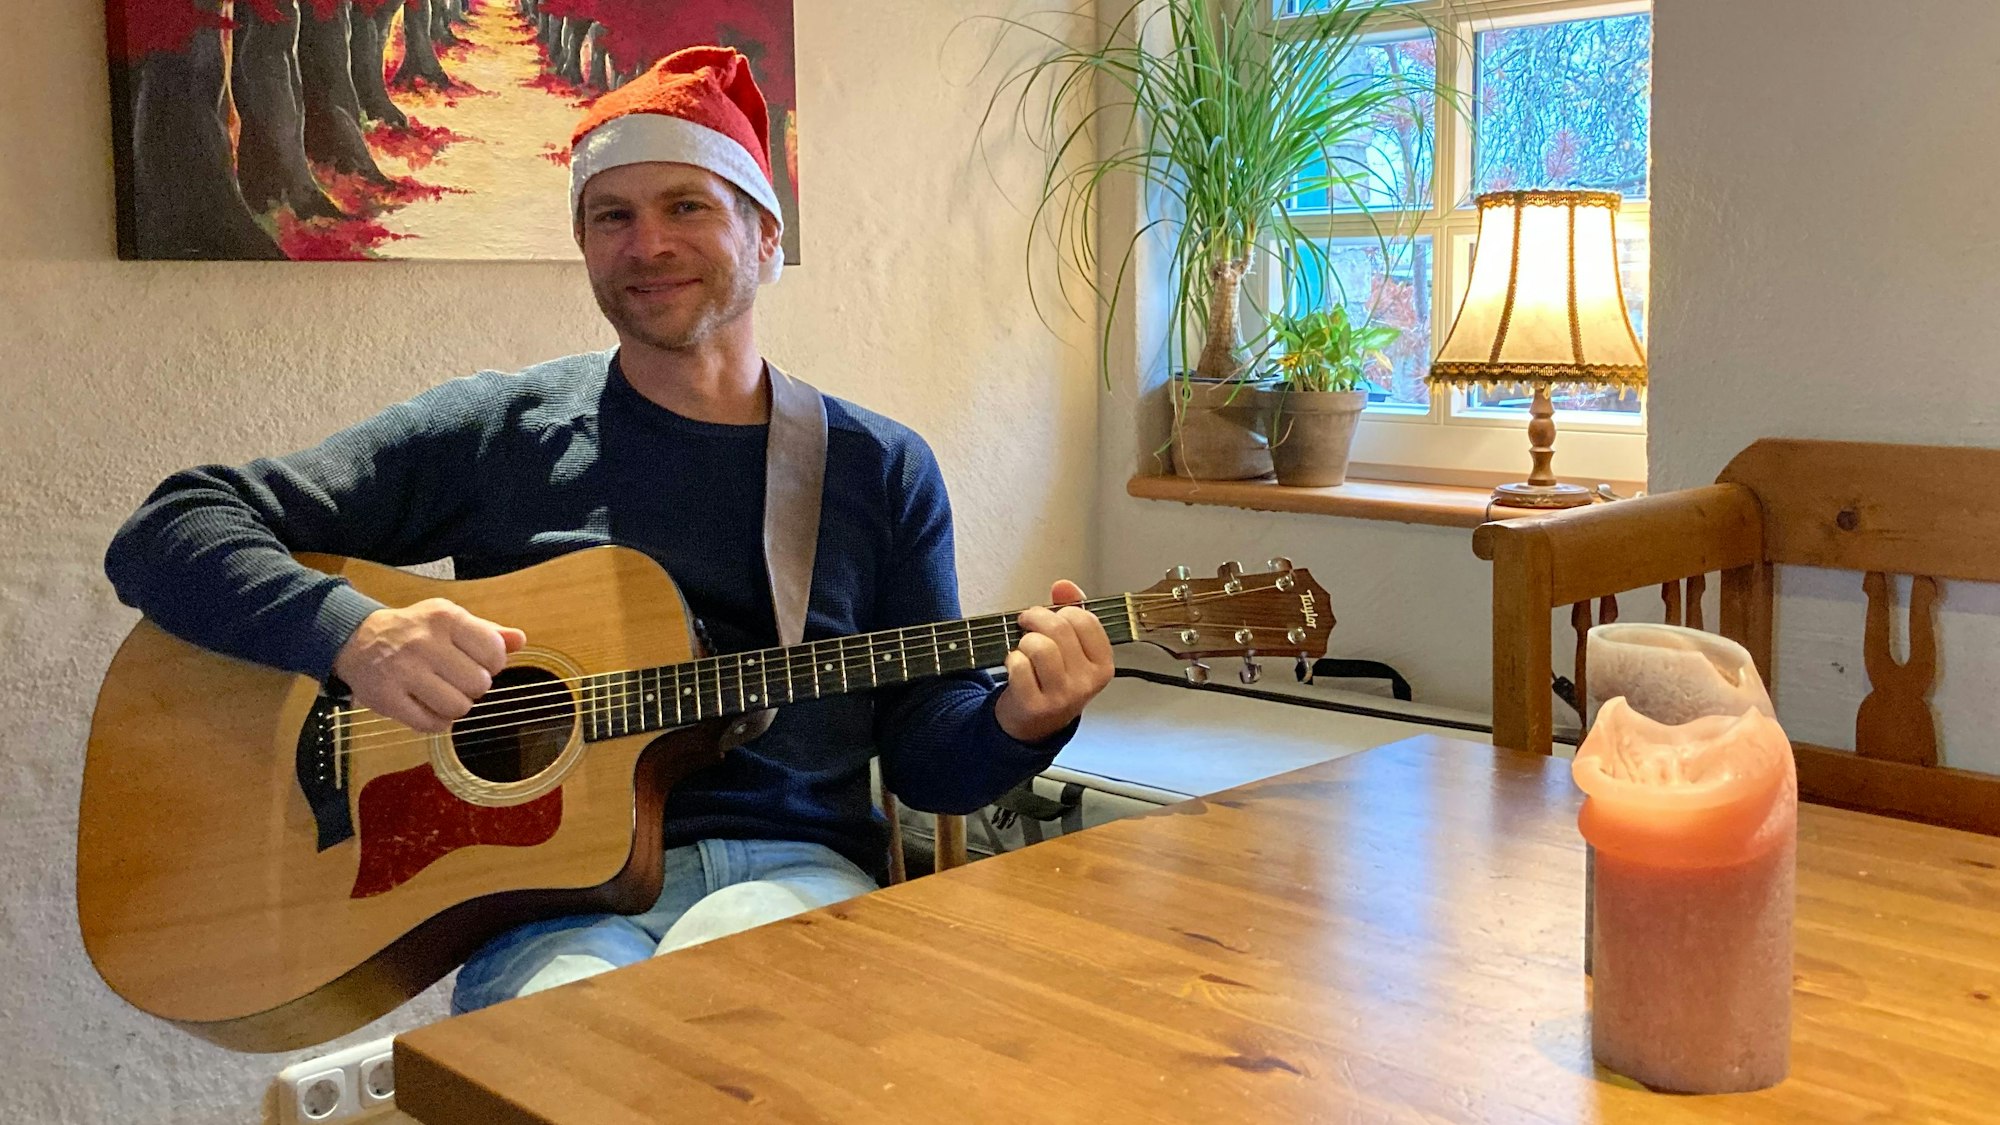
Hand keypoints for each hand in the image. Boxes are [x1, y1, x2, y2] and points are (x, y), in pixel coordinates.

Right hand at [331, 599, 526, 732]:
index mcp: (446, 619)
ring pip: (458, 707)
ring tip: (443, 693)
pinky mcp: (387, 698)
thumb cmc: (414, 631)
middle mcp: (424, 643)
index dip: (492, 664)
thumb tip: (521, 640)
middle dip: (473, 687)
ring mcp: (404, 672)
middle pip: (479, 684)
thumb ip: (487, 631)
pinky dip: (436, 722)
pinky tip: (427, 707)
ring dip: (456, 706)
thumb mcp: (449, 620)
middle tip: (456, 679)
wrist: (357, 639)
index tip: (477, 662)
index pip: (495, 653)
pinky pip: (431, 725)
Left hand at [994, 580, 1114, 742]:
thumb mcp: (1071, 647)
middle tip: (1026, 622)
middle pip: (1060, 628)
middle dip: (1036, 617)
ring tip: (1023, 647)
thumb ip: (1070, 611)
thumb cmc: (1053, 679)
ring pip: (1040, 646)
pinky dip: (1011, 660)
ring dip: (1024, 640)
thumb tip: (1064, 585)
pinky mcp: (1035, 705)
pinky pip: (1019, 666)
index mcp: (1102, 665)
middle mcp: (1086, 682)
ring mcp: (1062, 696)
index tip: (1051, 613)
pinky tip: (1015, 665)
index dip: (1063, 610)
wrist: (1035, 724)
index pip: (1086, 620)